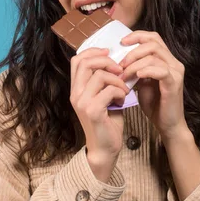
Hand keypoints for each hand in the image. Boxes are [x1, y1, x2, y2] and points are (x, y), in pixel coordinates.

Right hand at [70, 47, 129, 180]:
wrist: (105, 149)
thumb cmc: (107, 122)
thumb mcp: (103, 96)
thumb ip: (104, 80)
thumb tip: (116, 62)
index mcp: (76, 89)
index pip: (77, 60)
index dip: (93, 51)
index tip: (109, 52)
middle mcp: (75, 94)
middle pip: (85, 62)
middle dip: (106, 61)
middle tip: (119, 69)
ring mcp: (82, 102)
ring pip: (99, 75)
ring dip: (117, 79)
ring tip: (124, 89)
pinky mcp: (93, 111)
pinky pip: (108, 90)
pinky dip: (120, 91)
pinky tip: (123, 99)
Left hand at [119, 31, 188, 141]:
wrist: (167, 124)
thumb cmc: (154, 103)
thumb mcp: (141, 81)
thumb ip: (136, 68)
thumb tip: (120, 58)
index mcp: (166, 59)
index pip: (153, 37)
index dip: (137, 36)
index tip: (121, 42)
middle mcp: (173, 62)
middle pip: (153, 42)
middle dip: (133, 51)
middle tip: (120, 64)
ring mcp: (176, 71)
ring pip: (154, 55)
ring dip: (134, 64)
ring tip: (124, 74)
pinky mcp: (174, 83)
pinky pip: (161, 70)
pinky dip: (146, 71)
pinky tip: (137, 77)